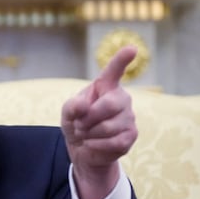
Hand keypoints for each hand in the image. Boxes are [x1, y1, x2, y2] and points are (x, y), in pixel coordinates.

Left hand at [61, 46, 137, 198]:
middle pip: (110, 104)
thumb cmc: (77, 124)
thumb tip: (84, 105)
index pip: (114, 71)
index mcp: (105, 87)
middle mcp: (121, 98)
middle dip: (88, 117)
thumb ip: (71, 106)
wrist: (83, 150)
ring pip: (108, 126)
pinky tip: (92, 144)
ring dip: (89, 134)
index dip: (122, 59)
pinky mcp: (131, 136)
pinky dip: (96, 145)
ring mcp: (129, 117)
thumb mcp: (67, 114)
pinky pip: (113, 142)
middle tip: (79, 125)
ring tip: (86, 134)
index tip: (132, 48)